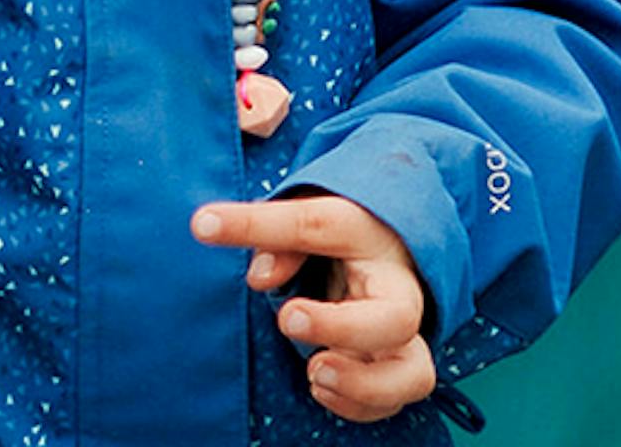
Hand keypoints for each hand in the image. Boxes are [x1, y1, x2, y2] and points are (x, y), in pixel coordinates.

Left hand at [192, 193, 434, 424]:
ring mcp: (402, 333)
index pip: (318, 224)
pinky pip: (395, 399)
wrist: (382, 249)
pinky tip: (320, 387)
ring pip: (413, 373)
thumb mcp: (298, 216)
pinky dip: (358, 404)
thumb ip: (270, 235)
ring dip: (363, 385)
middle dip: (344, 328)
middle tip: (288, 320)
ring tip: (315, 373)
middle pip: (397, 316)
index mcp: (361, 233)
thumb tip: (258, 277)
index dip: (262, 226)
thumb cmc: (332, 234)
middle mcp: (393, 286)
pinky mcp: (398, 366)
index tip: (207, 226)